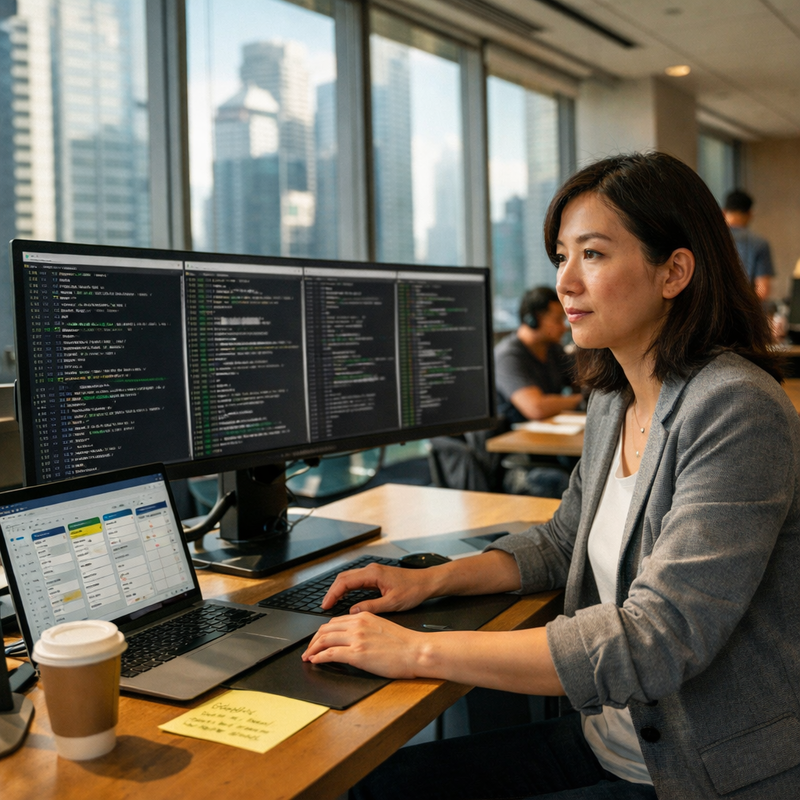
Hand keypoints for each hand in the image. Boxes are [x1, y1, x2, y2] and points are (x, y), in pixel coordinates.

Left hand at [301, 612, 426, 678]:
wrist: (417, 651)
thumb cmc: (405, 644)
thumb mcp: (382, 627)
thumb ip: (366, 629)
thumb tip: (355, 638)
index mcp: (364, 616)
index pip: (335, 622)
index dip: (322, 632)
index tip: (318, 640)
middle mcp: (358, 624)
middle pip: (325, 629)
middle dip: (313, 640)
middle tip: (308, 649)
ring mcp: (357, 639)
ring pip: (324, 640)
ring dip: (312, 649)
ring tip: (308, 657)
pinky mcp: (357, 654)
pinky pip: (330, 654)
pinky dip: (319, 657)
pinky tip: (315, 661)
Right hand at [321, 562, 440, 613]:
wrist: (426, 582)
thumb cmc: (413, 590)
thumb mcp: (392, 603)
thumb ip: (371, 607)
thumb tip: (353, 612)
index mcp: (373, 574)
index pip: (345, 582)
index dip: (333, 594)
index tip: (326, 605)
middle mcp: (371, 570)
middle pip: (344, 578)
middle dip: (332, 591)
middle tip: (324, 606)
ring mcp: (373, 572)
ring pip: (349, 578)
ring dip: (338, 589)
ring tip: (331, 603)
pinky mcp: (376, 576)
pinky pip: (356, 581)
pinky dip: (347, 589)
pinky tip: (345, 598)